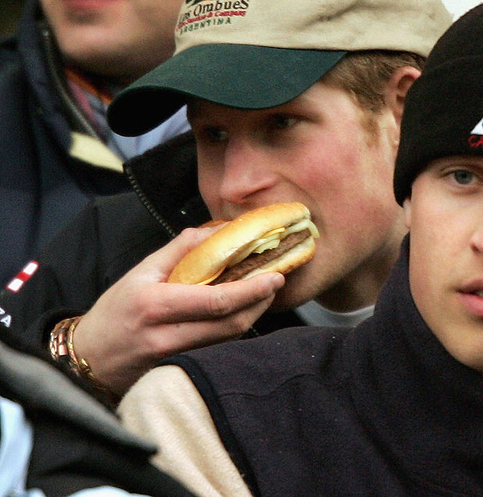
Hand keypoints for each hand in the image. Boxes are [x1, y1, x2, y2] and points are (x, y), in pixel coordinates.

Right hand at [71, 226, 284, 395]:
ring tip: (264, 293)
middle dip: (260, 302)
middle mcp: (167, 335)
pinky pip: (218, 347)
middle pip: (230, 324)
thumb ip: (180, 250)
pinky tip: (243, 312)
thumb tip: (216, 231)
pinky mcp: (183, 368)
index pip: (216, 301)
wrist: (89, 359)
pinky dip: (235, 328)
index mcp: (156, 306)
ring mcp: (176, 357)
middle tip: (276, 282)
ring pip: (229, 338)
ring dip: (253, 314)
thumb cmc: (114, 311)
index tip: (274, 276)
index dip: (251, 290)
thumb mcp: (140, 272)